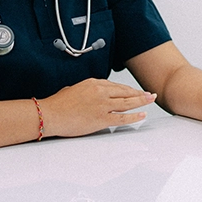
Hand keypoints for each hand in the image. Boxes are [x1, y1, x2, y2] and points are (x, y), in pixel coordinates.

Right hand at [41, 78, 155, 137]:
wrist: (50, 114)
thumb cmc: (57, 104)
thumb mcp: (73, 90)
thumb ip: (85, 91)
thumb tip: (89, 95)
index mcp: (93, 83)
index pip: (115, 85)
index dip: (127, 89)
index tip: (135, 91)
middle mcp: (100, 91)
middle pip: (125, 92)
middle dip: (139, 93)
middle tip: (149, 94)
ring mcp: (102, 105)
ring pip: (127, 102)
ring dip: (141, 101)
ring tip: (150, 100)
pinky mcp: (101, 118)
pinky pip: (122, 117)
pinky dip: (134, 116)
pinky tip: (142, 114)